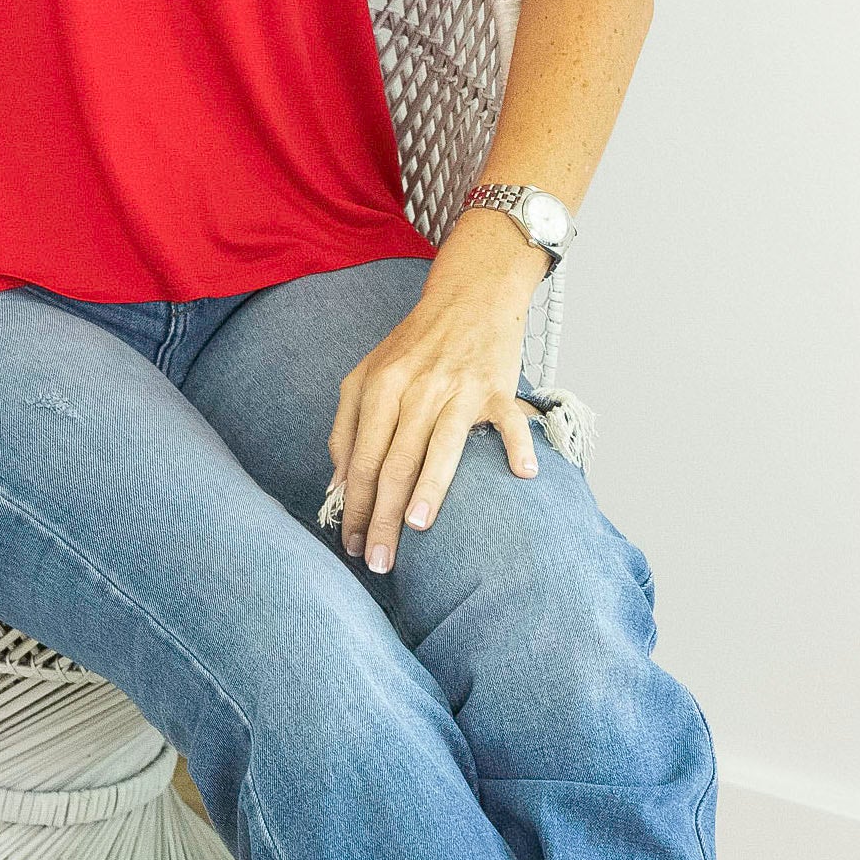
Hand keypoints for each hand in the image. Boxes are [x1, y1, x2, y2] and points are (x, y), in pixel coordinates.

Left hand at [328, 218, 546, 572]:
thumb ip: (347, 427)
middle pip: (393, 462)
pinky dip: (517, 444)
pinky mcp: (496, 387)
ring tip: (416, 528)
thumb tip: (337, 485)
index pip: (360, 459)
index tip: (351, 545)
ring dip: (429, 488)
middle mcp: (415, 389)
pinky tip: (522, 474)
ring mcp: (458, 388)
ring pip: (441, 446)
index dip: (353, 506)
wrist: (467, 298)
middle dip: (382, 517)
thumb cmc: (413, 346)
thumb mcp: (366, 377)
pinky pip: (509, 420)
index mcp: (378, 387)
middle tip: (379, 562)